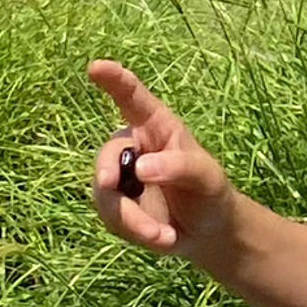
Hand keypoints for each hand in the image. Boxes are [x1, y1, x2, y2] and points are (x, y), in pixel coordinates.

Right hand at [88, 59, 235, 261]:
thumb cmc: (210, 191)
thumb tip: (140, 169)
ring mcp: (119, 178)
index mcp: (156, 126)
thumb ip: (179, 166)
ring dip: (133, 219)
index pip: (131, 98)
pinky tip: (166, 239)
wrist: (207, 230)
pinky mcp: (114, 206)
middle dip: (107, 172)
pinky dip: (138, 232)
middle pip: (108, 155)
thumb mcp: (207, 177)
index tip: (96, 67)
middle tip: (109, 184)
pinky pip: (112, 218)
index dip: (113, 81)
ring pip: (106, 195)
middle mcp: (132, 148)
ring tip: (167, 236)